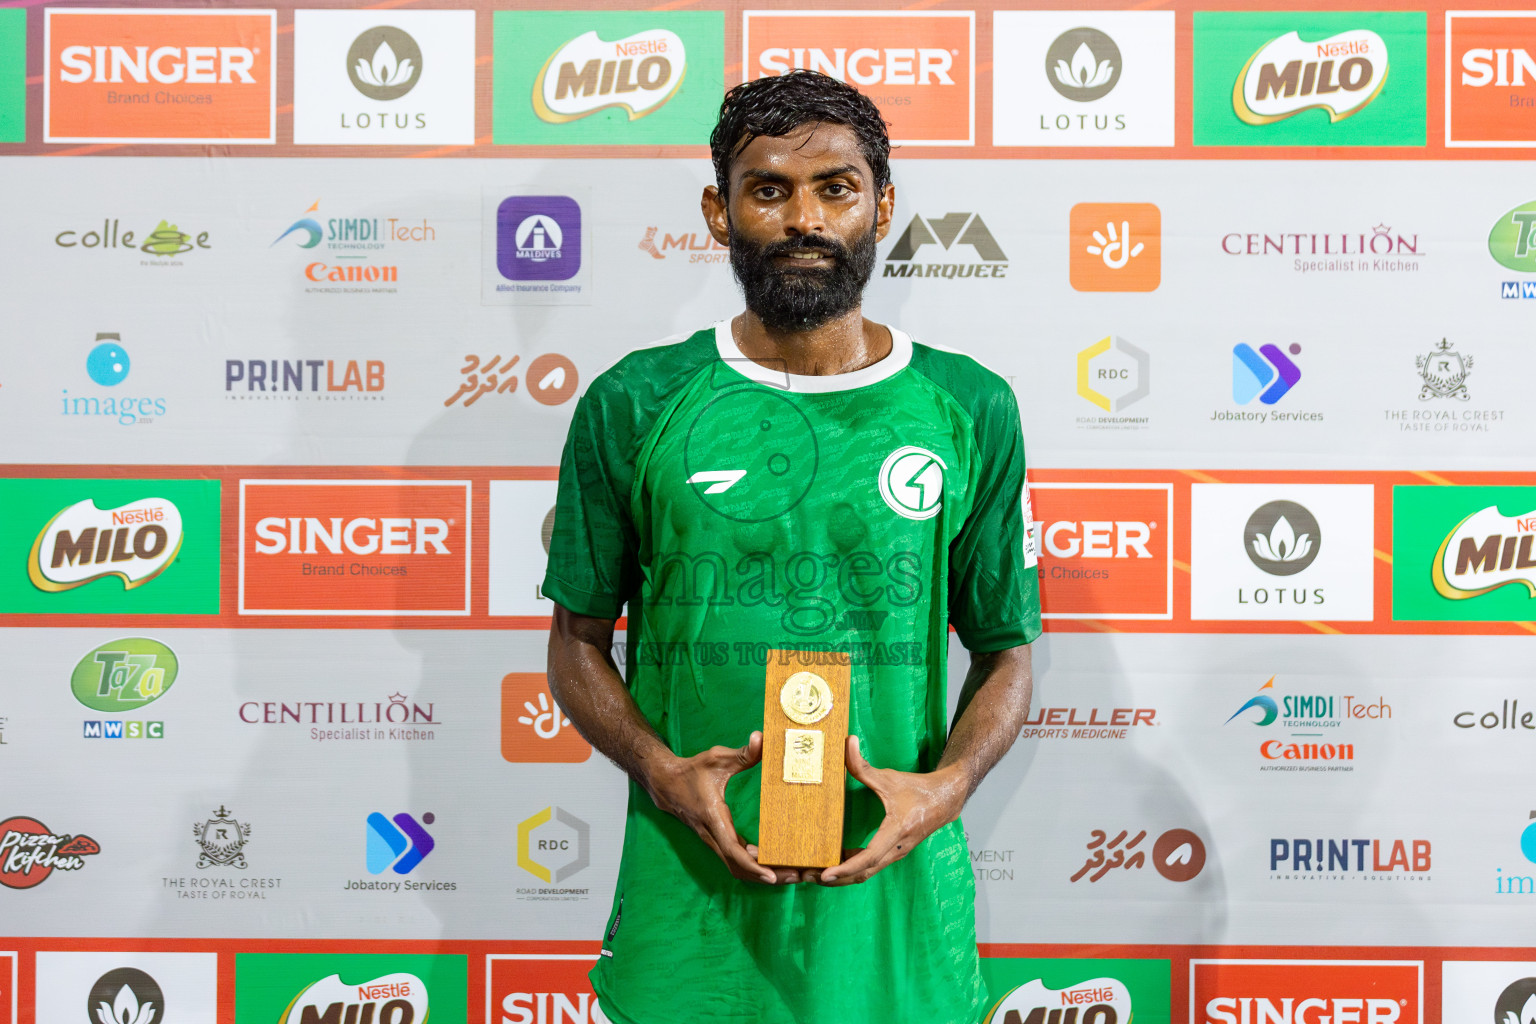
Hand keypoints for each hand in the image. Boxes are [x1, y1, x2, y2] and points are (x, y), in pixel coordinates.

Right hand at [643, 731, 780, 884]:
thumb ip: (742, 753)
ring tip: (789, 874)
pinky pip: (734, 860)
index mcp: (713, 818)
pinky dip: (752, 866)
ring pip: (736, 867)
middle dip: (765, 876)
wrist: (666, 783)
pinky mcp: (717, 839)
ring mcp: (713, 840)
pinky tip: (772, 864)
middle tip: (794, 876)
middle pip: (738, 867)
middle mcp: (712, 835)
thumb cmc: (692, 771)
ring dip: (760, 875)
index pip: (732, 849)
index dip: (752, 865)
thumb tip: (761, 738)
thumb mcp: (717, 758)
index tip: (771, 876)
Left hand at [817, 736, 966, 885]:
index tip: (826, 875)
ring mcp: (896, 853)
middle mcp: (896, 848)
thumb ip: (864, 765)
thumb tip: (847, 742)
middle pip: (863, 873)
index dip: (846, 867)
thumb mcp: (889, 778)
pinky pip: (871, 866)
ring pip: (867, 873)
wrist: (946, 800)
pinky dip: (852, 868)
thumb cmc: (918, 789)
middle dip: (835, 879)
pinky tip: (836, 860)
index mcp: (896, 831)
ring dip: (842, 876)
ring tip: (815, 872)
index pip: (868, 857)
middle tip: (808, 875)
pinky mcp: (894, 853)